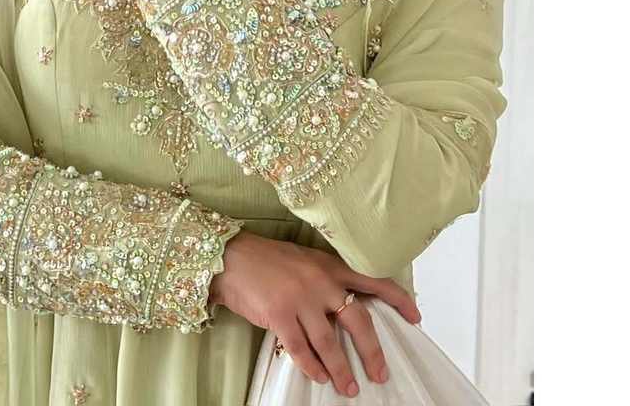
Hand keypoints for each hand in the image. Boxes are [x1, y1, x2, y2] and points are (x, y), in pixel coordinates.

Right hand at [209, 231, 421, 396]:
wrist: (231, 258)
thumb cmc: (268, 259)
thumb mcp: (305, 260)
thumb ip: (327, 278)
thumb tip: (350, 306)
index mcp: (329, 265)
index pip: (373, 280)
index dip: (398, 299)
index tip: (416, 317)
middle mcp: (320, 281)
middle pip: (358, 320)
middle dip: (372, 352)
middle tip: (380, 374)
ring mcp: (300, 298)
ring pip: (330, 343)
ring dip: (342, 370)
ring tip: (349, 388)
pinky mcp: (279, 315)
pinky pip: (302, 350)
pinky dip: (312, 367)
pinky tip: (318, 377)